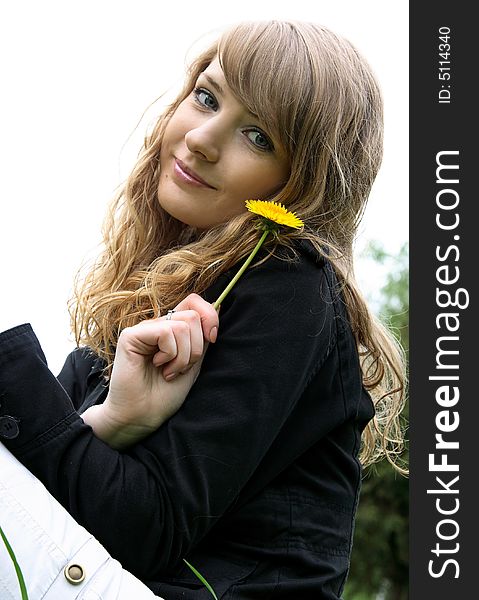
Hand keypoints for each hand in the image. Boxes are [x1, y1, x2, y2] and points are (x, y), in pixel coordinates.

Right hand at [82, 294, 218, 448]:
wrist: (142, 416)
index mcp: (172, 329)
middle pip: (193, 315)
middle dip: (196, 347)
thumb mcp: (194, 363)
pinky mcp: (131, 336)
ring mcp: (144, 329)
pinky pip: (166, 332)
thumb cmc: (165, 395)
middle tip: (181, 368)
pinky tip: (158, 366)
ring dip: (183, 356)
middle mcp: (158, 325)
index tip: (212, 339)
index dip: (210, 317)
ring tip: (170, 371)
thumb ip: (202, 338)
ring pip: (182, 325)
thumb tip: (218, 309)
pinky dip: (170, 354)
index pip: (194, 302)